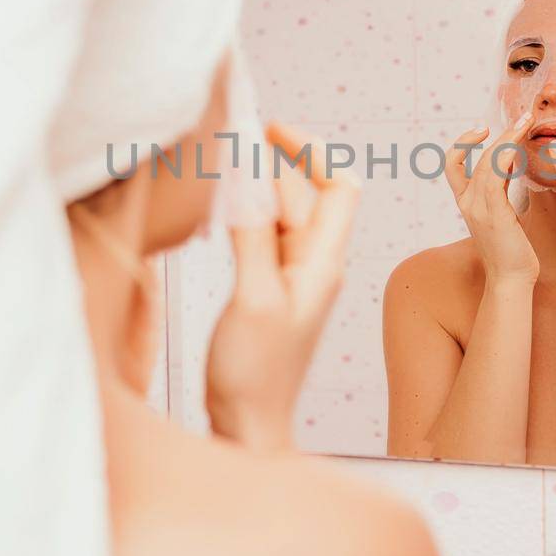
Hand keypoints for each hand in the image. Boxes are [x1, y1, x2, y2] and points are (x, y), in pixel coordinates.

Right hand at [205, 121, 359, 451]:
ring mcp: (291, 276)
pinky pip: (263, 236)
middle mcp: (314, 264)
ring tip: (215, 168)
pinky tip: (217, 209)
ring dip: (254, 186)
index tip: (269, 130)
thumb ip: (253, 236)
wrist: (248, 426)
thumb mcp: (253, 298)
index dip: (311, 150)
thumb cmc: (255, 373)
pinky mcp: (268, 288)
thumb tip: (250, 178)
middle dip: (270, 162)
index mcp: (322, 263)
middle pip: (303, 193)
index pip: (339, 187)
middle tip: (226, 139)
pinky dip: (244, 214)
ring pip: (279, 213)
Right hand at [443, 113, 538, 283]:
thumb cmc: (513, 251)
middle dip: (501, 133)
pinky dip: (508, 158)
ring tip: (528, 123)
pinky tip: (522, 148)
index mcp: (466, 202)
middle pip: (476, 156)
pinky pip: (496, 177)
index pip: (452, 164)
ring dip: (509, 139)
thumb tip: (515, 166)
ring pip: (487, 162)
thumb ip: (503, 191)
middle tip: (525, 117)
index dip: (463, 142)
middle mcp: (467, 202)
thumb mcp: (504, 215)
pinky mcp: (493, 214)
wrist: (511, 281)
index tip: (484, 126)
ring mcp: (477, 208)